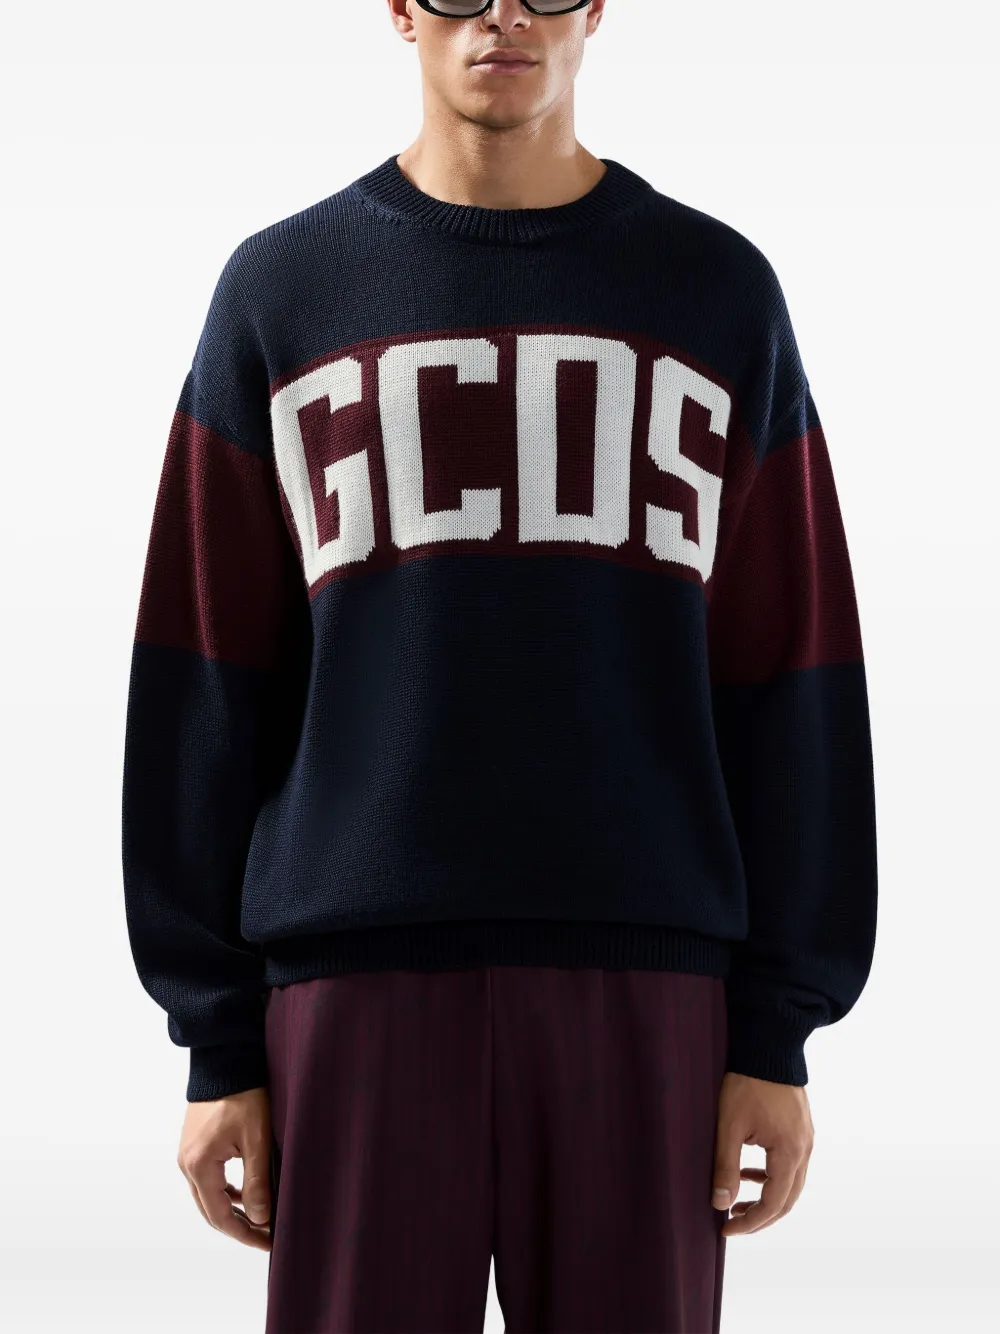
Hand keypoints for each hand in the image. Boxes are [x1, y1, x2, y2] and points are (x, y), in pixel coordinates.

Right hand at [177, 1086, 273, 1249]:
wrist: (226, 1060)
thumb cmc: (244, 1095)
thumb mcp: (256, 1139)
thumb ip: (257, 1182)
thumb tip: (260, 1219)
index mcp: (199, 1165)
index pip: (220, 1216)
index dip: (245, 1233)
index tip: (268, 1242)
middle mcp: (186, 1163)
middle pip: (210, 1210)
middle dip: (239, 1226)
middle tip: (266, 1236)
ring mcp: (187, 1153)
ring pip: (208, 1195)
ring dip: (232, 1209)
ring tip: (259, 1219)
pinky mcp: (194, 1144)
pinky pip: (208, 1178)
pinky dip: (226, 1191)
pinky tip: (245, 1193)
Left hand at [711, 1071, 813, 1236]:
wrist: (768, 1045)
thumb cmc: (746, 1082)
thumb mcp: (729, 1125)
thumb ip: (725, 1166)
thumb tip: (719, 1204)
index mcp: (790, 1152)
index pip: (773, 1204)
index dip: (750, 1222)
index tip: (725, 1228)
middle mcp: (804, 1149)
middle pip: (787, 1199)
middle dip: (759, 1217)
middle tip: (731, 1223)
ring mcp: (806, 1138)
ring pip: (790, 1183)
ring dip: (766, 1197)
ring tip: (737, 1202)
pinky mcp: (800, 1128)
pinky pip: (790, 1164)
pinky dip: (771, 1177)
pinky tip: (749, 1174)